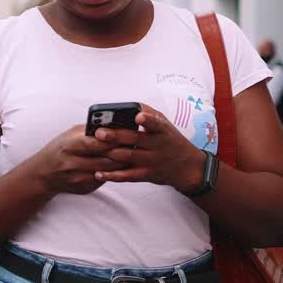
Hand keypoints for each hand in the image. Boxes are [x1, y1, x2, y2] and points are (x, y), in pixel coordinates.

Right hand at [26, 124, 127, 195]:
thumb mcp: (70, 135)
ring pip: (108, 172)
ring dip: (121, 164)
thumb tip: (114, 125)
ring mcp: (78, 178)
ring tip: (132, 156)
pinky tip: (120, 166)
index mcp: (70, 145)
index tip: (128, 134)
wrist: (44, 173)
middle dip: (123, 153)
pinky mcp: (84, 188)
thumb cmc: (60, 148)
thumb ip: (90, 131)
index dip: (114, 139)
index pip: (97, 143)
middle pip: (106, 159)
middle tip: (137, 146)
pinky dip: (113, 173)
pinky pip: (104, 180)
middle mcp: (73, 163)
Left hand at [91, 105, 206, 193]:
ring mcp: (152, 161)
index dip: (148, 120)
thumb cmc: (171, 140)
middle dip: (116, 136)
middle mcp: (157, 146)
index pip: (156, 123)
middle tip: (100, 133)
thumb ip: (149, 114)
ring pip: (128, 157)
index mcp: (162, 131)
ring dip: (110, 154)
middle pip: (135, 140)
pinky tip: (99, 173)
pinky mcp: (146, 175)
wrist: (188, 168)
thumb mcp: (166, 125)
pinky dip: (113, 175)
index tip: (138, 117)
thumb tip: (130, 105)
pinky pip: (128, 176)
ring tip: (94, 149)